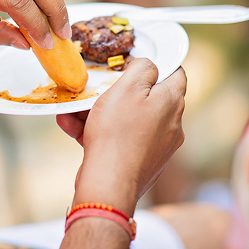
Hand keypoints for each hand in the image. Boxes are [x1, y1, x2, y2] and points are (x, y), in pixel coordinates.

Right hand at [60, 60, 186, 213]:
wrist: (109, 183)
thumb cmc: (117, 134)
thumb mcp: (128, 87)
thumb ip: (143, 68)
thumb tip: (148, 66)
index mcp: (172, 102)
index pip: (175, 74)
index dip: (154, 65)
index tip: (131, 64)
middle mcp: (171, 124)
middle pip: (144, 98)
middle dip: (114, 92)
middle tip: (94, 91)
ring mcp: (157, 146)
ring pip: (126, 119)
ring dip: (99, 113)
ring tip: (73, 115)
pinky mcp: (140, 162)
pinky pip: (119, 139)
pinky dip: (99, 133)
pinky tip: (75, 132)